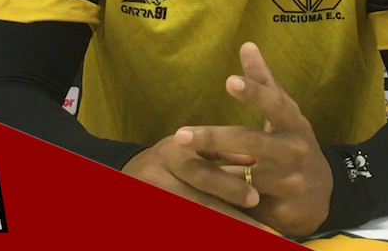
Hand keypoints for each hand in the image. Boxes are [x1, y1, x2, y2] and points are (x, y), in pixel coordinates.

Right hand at [121, 132, 266, 229]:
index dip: (228, 186)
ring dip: (220, 234)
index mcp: (171, 154)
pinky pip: (179, 232)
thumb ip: (220, 151)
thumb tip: (254, 158)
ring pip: (190, 221)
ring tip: (250, 241)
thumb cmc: (169, 158)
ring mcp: (150, 199)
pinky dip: (204, 238)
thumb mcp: (190, 147)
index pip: (202, 172)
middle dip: (230, 217)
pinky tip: (228, 242)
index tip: (255, 198)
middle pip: (197, 202)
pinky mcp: (148, 221)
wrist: (127, 174)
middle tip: (260, 230)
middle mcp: (157, 177)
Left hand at [175, 42, 333, 236]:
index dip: (254, 93)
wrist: (323, 193)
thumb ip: (264, 81)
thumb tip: (246, 44)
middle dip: (213, 138)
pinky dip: (222, 203)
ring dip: (211, 176)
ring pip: (243, 179)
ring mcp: (290, 182)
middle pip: (250, 143)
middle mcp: (293, 150)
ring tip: (180, 168)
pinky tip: (195, 197)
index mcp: (293, 123)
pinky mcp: (282, 210)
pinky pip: (246, 207)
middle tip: (179, 135)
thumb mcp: (285, 113)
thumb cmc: (292, 142)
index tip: (229, 81)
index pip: (274, 104)